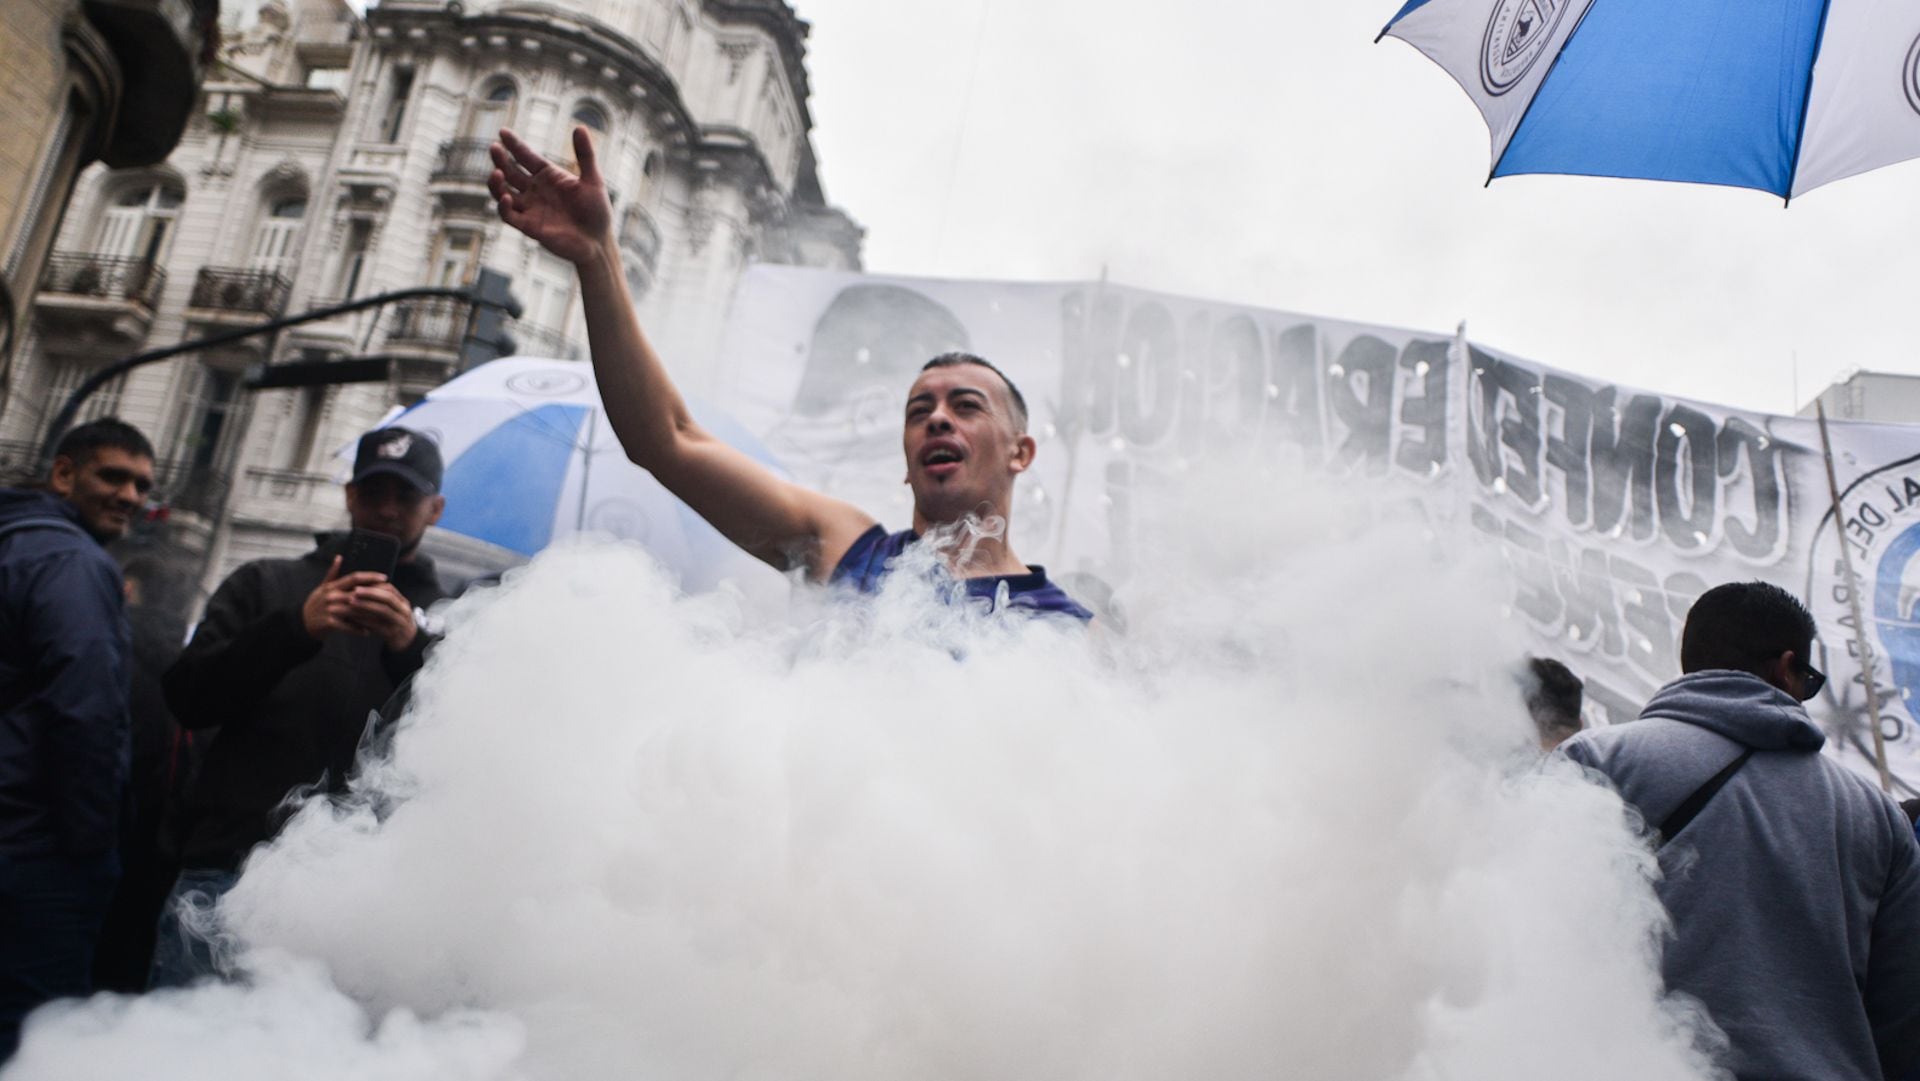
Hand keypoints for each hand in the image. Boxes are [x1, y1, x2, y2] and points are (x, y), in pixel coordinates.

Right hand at [302, 557, 392, 639]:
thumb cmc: (316, 603)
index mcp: (332, 586)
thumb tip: (340, 557)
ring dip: (369, 614)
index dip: (370, 576)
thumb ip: (333, 573)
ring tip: (383, 616)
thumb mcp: (322, 587)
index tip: (384, 577)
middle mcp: (331, 596)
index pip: (353, 578)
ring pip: (355, 611)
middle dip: (374, 596)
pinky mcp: (329, 623)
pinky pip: (347, 626)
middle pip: (357, 594)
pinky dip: (358, 629)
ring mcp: (330, 610)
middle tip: (389, 598)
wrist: (302, 622)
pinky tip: (368, 631)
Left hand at [343, 580, 419, 652]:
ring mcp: (399, 623)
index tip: (359, 583)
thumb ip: (383, 599)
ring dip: (366, 605)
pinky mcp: (392, 634)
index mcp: (403, 603)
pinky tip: (354, 619)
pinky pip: (377, 626)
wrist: (407, 642)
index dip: (374, 585)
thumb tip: (363, 586)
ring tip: (351, 603)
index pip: (389, 589)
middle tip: (354, 591)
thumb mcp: (394, 609)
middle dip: (370, 593)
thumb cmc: (395, 623)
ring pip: (383, 610)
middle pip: (388, 598)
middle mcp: (403, 611)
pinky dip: (365, 621)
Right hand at [490, 126, 612, 265]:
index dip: (514, 145)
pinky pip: (509, 215)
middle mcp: (535, 190)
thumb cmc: (597, 211)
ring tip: (497, 173)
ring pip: (503, 192)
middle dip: (500, 160)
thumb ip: (585, 155)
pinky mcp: (529, 226)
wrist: (598, 242)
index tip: (503, 132)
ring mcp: (530, 208)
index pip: (525, 156)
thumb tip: (580, 127)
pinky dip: (504, 207)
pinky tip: (507, 197)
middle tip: (494, 148)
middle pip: (510, 172)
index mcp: (548, 175)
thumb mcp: (593, 180)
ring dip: (496, 183)